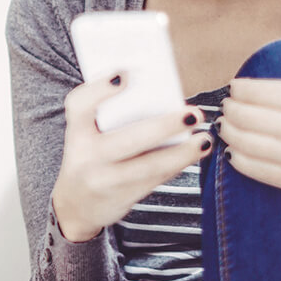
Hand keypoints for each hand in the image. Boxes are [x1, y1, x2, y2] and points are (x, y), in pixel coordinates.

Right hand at [51, 75, 211, 241]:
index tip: (124, 74)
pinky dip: (177, 164)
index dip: (99, 89)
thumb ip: (111, 115)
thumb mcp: (86, 134)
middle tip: (193, 113)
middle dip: (164, 127)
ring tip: (204, 139)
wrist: (75, 206)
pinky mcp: (123, 198)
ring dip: (182, 153)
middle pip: (128, 139)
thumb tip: (159, 94)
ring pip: (149, 166)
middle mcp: (86, 157)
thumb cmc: (89, 156)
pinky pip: (155, 180)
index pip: (79, 105)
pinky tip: (195, 153)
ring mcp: (105, 181)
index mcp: (76, 131)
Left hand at [217, 32, 280, 214]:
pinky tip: (235, 154)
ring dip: (229, 133)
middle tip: (227, 108)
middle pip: (246, 115)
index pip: (260, 91)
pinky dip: (239, 161)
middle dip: (230, 109)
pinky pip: (257, 170)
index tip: (235, 88)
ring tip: (226, 128)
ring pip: (246, 142)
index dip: (240, 89)